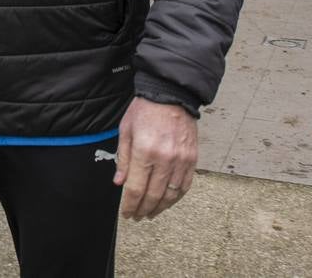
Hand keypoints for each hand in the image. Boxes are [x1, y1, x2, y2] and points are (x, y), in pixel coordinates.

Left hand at [114, 97, 198, 219]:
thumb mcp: (126, 131)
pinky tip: (168, 201)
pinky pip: (185, 185)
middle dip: (144, 210)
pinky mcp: (192, 158)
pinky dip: (176, 197)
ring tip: (151, 213)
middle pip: (153, 195)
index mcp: (144, 151)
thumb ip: (123, 159)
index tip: (127, 213)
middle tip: (137, 216)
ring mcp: (181, 160)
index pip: (136, 189)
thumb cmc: (145, 109)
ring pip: (171, 195)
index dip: (130, 205)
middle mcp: (164, 158)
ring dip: (160, 207)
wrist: (171, 94)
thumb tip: (120, 182)